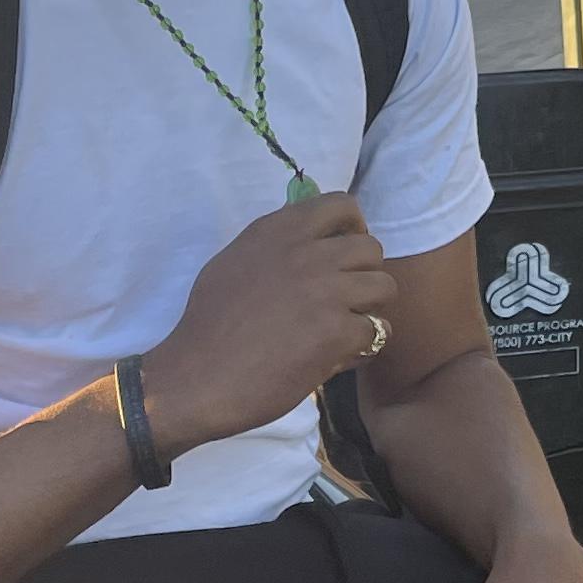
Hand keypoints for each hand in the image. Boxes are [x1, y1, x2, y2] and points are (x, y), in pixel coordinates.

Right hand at [142, 194, 395, 453]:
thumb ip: (274, 248)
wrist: (197, 377)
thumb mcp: (233, 263)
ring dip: (372, 310)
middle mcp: (305, 252)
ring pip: (385, 287)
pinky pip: (378, 331)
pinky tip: (341, 357)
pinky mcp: (336, 331)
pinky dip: (365, 347)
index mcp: (277, 230)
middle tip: (349, 301)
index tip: (344, 255)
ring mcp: (324, 291)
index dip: (354, 229)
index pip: (342, 204)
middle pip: (371, 249)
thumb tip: (307, 241)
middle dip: (366, 275)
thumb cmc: (208, 327)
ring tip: (348, 329)